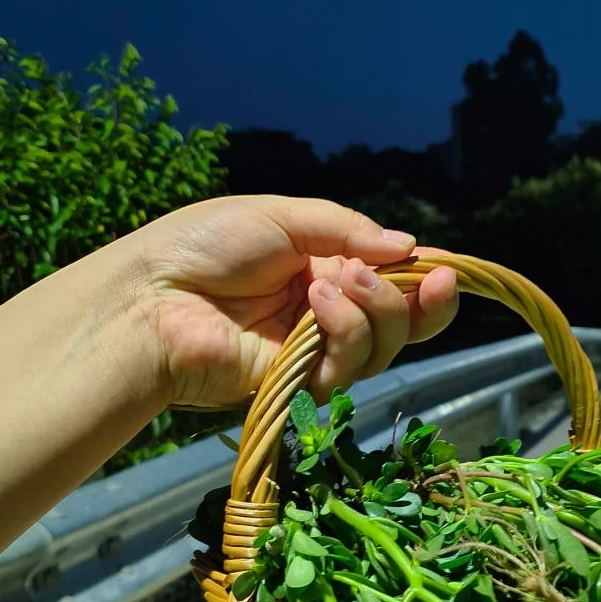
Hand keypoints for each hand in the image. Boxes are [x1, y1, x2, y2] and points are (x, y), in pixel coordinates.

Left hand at [124, 195, 458, 408]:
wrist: (152, 298)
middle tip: (425, 276)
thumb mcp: (281, 216)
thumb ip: (346, 230)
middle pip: (402, 323)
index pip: (390, 281)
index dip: (425, 279)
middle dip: (420, 300)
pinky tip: (317, 305)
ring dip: (376, 311)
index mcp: (322, 268)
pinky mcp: (299, 385)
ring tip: (335, 283)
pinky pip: (350, 368)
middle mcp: (325, 313)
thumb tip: (409, 246)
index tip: (448, 269)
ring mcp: (313, 351)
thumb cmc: (203, 247)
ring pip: (384, 347)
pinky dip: (346, 333)